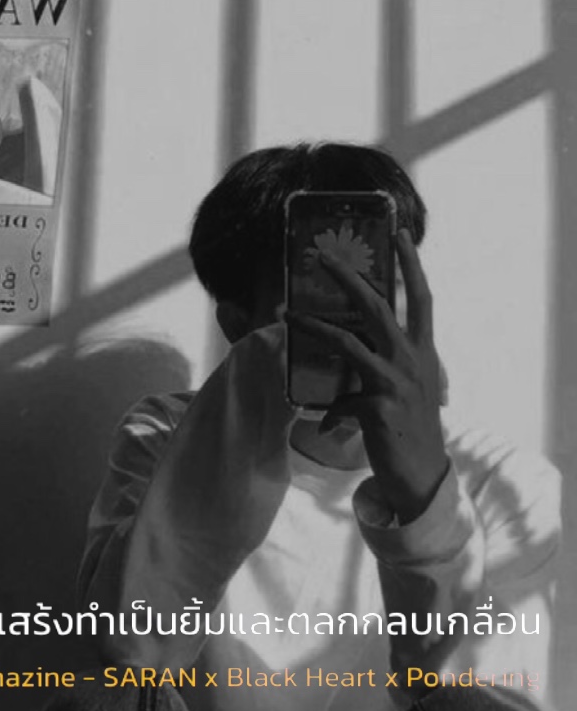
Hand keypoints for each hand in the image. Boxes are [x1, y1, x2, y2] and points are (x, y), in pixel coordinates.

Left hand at [285, 230, 447, 523]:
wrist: (423, 476)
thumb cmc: (411, 428)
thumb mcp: (408, 388)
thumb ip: (385, 363)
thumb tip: (354, 342)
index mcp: (422, 351)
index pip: (421, 298)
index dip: (413, 265)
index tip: (403, 234)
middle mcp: (411, 360)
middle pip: (377, 306)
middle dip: (348, 278)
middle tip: (321, 256)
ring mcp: (396, 383)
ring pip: (348, 343)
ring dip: (315, 327)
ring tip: (288, 315)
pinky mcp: (379, 409)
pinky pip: (341, 402)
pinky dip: (330, 414)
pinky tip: (325, 426)